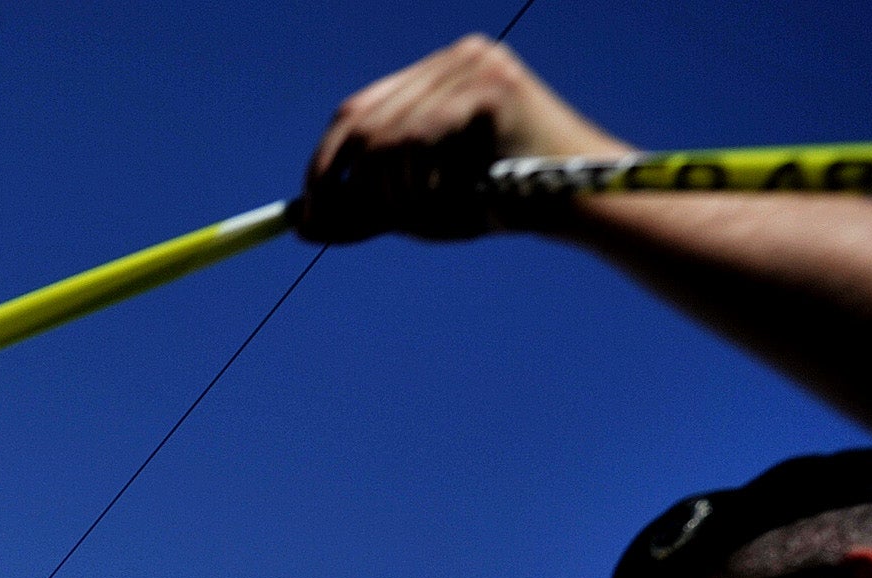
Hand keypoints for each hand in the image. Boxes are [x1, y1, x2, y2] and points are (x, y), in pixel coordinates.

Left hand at [298, 36, 624, 243]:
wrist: (572, 206)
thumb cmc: (498, 205)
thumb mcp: (417, 207)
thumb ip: (362, 212)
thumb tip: (299, 226)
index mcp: (435, 76)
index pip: (357, 110)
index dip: (325, 160)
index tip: (307, 209)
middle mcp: (453, 58)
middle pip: (362, 119)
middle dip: (341, 181)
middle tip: (328, 226)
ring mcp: (474, 65)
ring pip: (387, 137)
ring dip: (392, 194)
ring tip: (426, 217)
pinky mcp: (492, 85)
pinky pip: (422, 139)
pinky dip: (422, 183)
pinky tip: (452, 198)